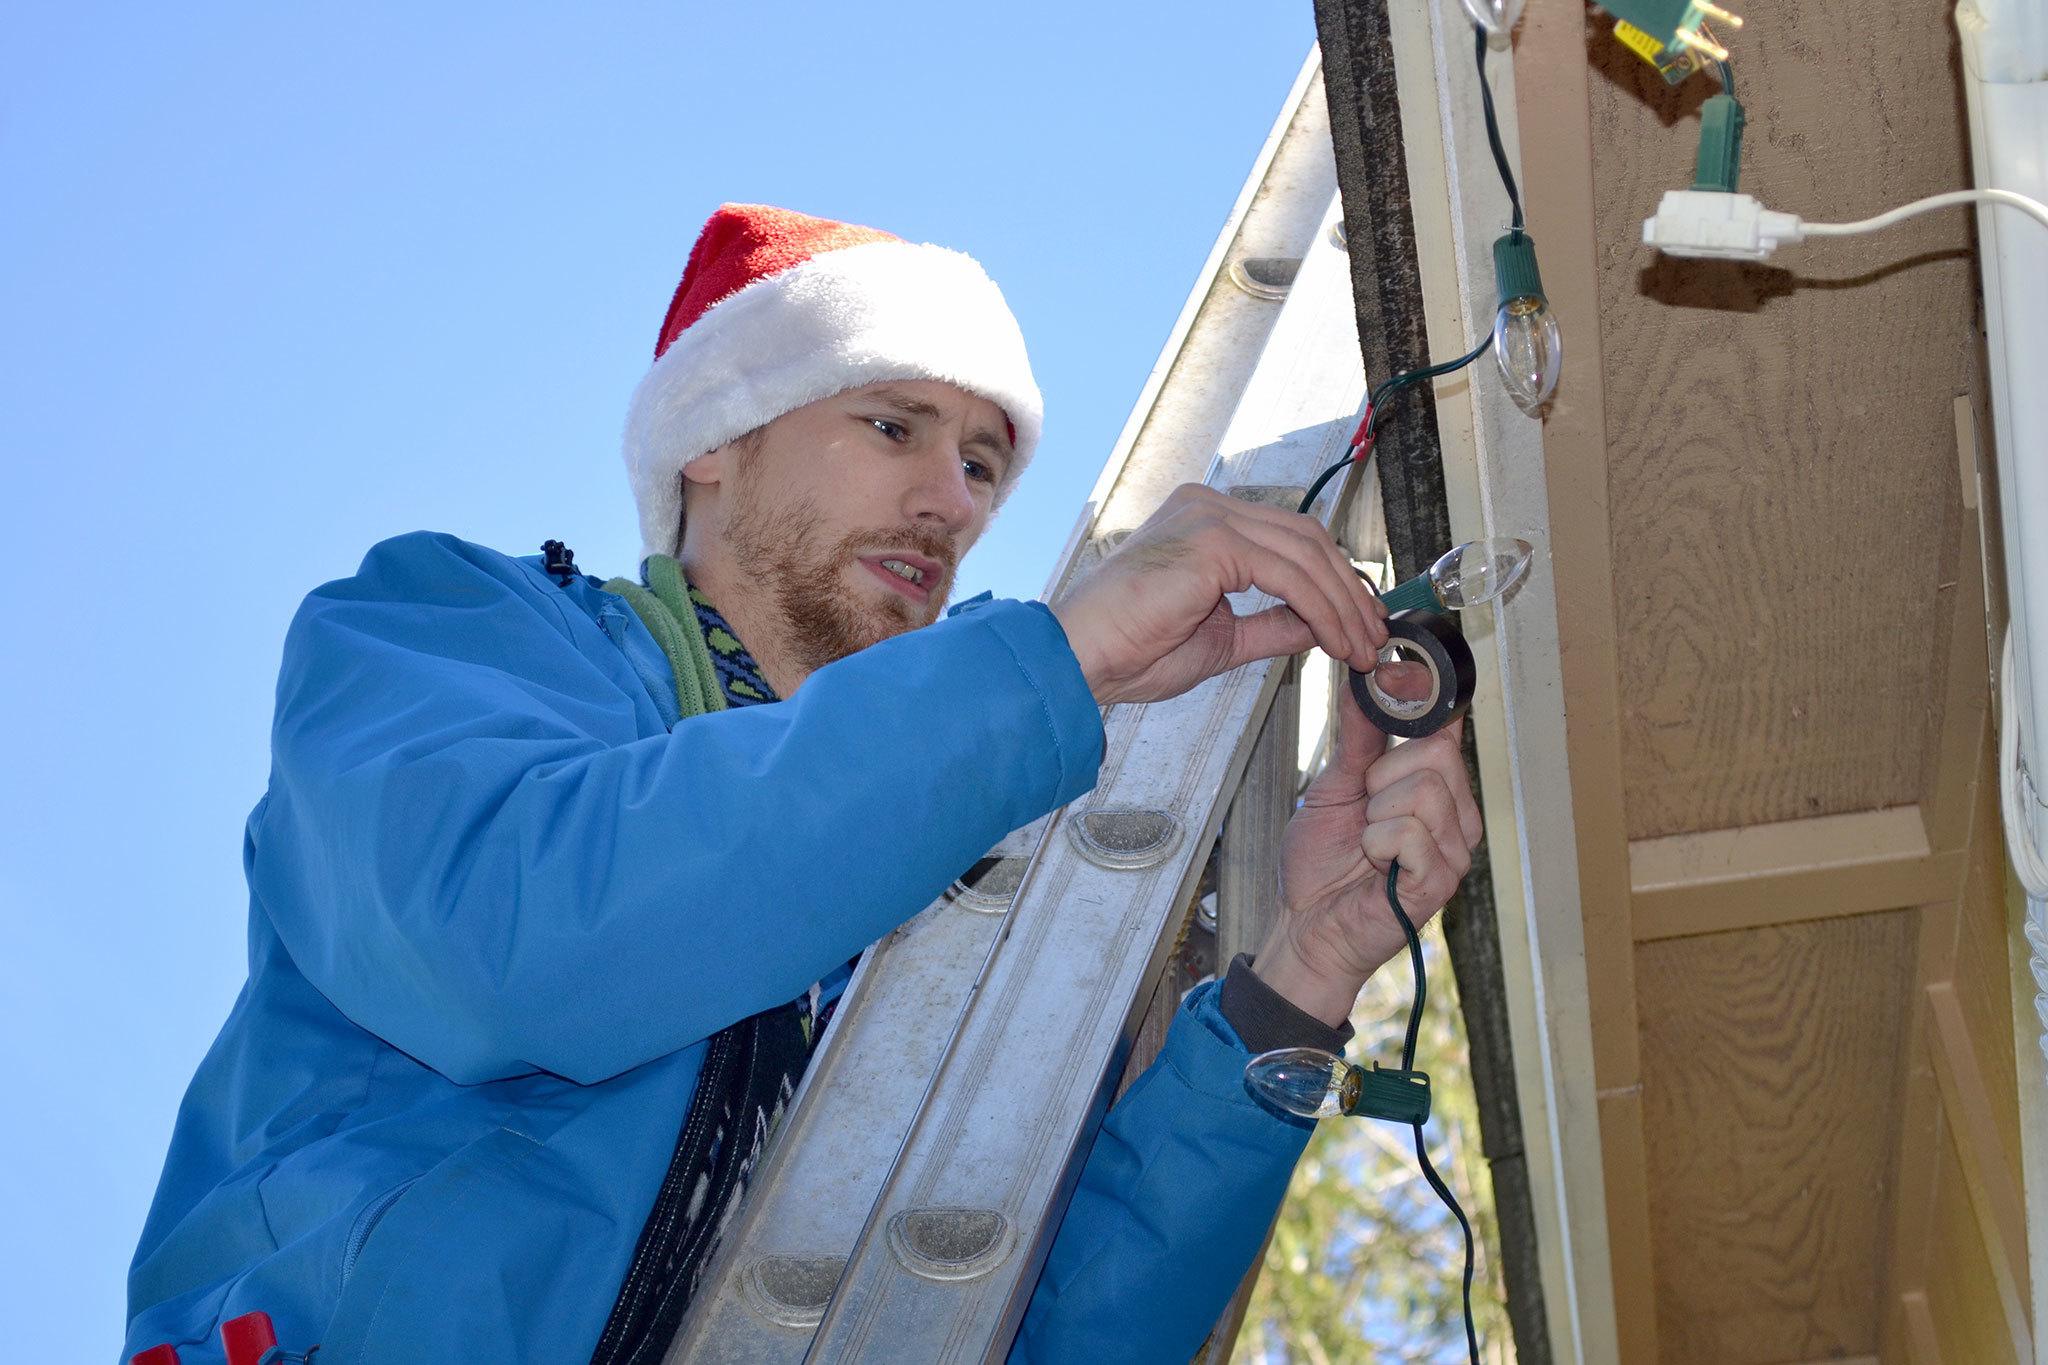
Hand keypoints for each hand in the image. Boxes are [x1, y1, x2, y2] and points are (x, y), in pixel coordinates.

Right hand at [1049, 484, 1387, 705]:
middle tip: (1373, 638)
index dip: (1333, 581)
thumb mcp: (1222, 639)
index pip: (1290, 539)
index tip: (1359, 624)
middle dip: (1349, 592)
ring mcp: (1209, 516)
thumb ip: (1272, 625)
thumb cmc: (1130, 651)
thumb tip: (1320, 626)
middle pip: (1307, 539)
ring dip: (1342, 605)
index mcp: (1205, 521)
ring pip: (1305, 554)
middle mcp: (1208, 506)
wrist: (1079, 660)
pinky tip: (1334, 640)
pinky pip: (1288, 573)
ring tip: (1361, 648)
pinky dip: (1320, 608)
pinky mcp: (1211, 539)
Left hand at [1252, 679, 1483, 1027]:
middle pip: (1437, 755)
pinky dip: (1377, 844)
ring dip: (1377, 814)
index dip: (1428, 700)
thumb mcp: (1335, 786)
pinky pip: (1412, 833)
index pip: (1450, 728)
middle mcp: (1456, 816)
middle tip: (1366, 808)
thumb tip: (1362, 680)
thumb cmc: (1323, 864)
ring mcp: (1454, 851)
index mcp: (1436, 789)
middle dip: (1383, 775)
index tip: (1399, 673)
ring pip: (1425, 791)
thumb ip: (1357, 738)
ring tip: (1368, 841)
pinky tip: (1374, 864)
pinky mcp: (1440, 882)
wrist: (1305, 924)